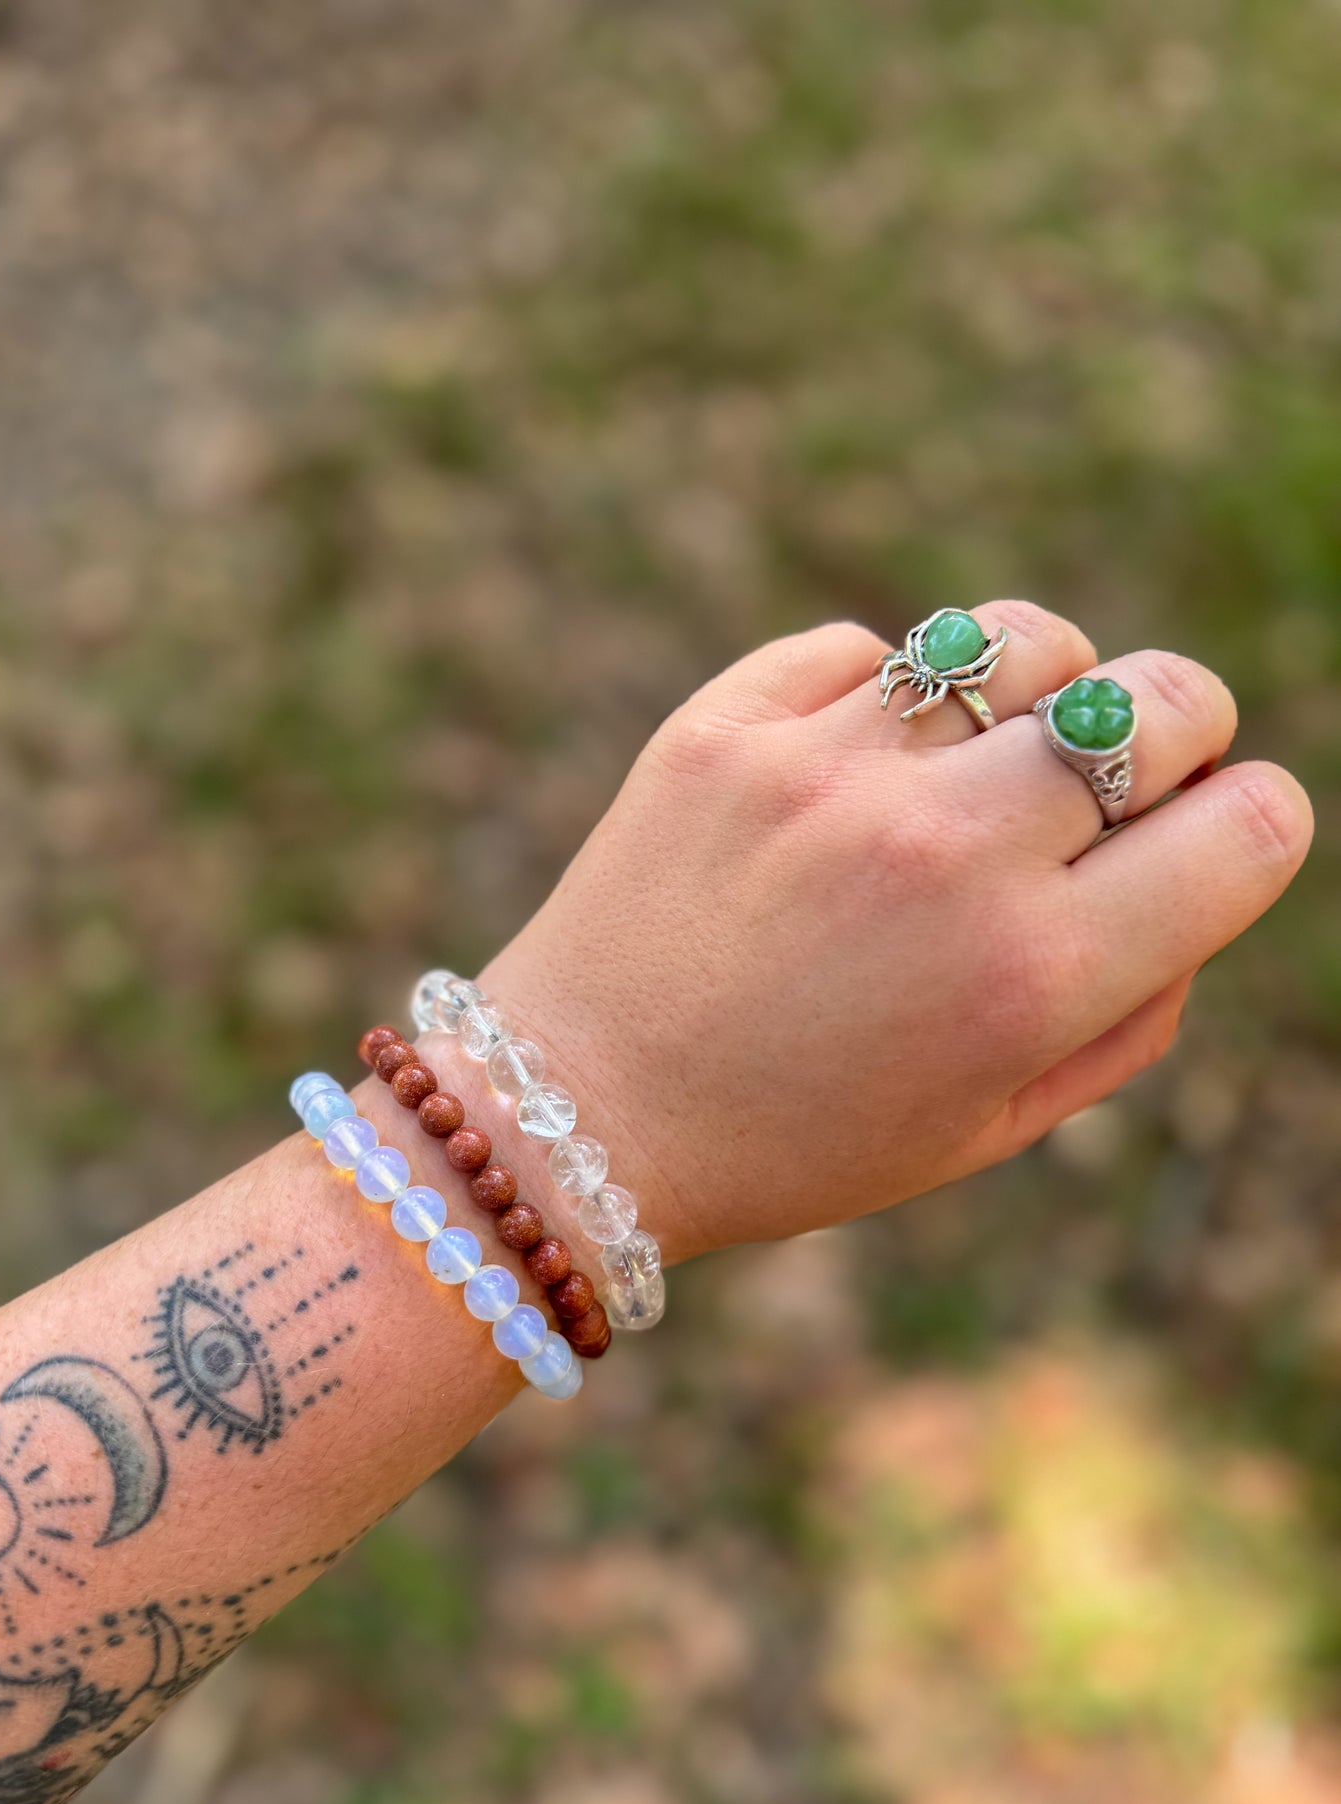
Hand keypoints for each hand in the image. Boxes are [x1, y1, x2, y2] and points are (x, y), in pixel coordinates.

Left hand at [481, 601, 1311, 1261]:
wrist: (576, 1118)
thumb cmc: (796, 1141)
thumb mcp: (989, 1129)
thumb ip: (1129, 1012)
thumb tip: (1193, 872)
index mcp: (1032, 974)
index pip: (1249, 824)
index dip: (1251, 823)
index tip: (1206, 836)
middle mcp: (944, 855)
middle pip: (1162, 698)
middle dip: (1177, 733)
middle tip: (1115, 781)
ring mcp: (827, 774)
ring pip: (1023, 639)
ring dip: (1039, 688)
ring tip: (989, 751)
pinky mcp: (722, 728)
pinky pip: (866, 647)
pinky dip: (887, 693)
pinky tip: (855, 764)